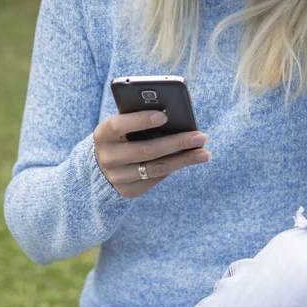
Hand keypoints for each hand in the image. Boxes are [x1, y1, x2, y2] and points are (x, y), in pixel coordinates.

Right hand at [93, 111, 210, 198]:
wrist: (101, 164)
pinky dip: (175, 166)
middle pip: (147, 150)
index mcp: (103, 134)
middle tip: (201, 136)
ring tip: (205, 152)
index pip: (120, 126)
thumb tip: (174, 116)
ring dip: (184, 160)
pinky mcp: (128, 191)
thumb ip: (139, 118)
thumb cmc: (120, 134)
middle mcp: (108, 157)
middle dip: (177, 143)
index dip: (141, 121)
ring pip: (156, 168)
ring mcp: (117, 177)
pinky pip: (156, 178)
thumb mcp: (122, 124)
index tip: (164, 115)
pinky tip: (190, 159)